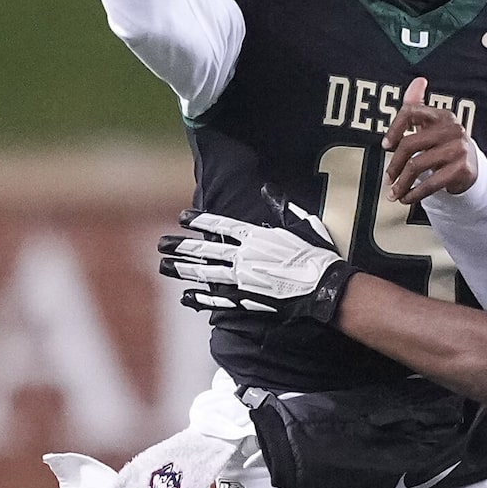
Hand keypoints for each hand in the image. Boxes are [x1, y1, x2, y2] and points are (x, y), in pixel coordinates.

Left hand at [157, 204, 352, 320]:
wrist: (324, 287)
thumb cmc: (316, 255)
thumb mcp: (302, 224)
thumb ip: (281, 206)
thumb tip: (268, 188)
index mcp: (256, 237)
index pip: (220, 225)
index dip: (199, 221)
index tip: (182, 218)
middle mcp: (244, 257)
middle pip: (205, 250)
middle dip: (180, 246)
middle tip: (161, 244)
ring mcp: (243, 279)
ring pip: (205, 273)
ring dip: (182, 269)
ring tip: (164, 266)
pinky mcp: (247, 299)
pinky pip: (218, 299)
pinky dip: (201, 298)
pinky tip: (185, 296)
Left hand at [384, 78, 479, 204]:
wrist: (471, 169)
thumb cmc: (443, 146)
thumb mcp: (430, 125)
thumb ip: (419, 104)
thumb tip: (419, 80)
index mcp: (442, 115)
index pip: (411, 112)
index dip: (394, 128)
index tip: (386, 146)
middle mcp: (453, 129)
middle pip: (410, 144)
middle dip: (394, 165)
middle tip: (387, 179)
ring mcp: (459, 149)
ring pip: (417, 165)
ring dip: (402, 183)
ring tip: (395, 193)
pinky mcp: (463, 169)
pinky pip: (431, 182)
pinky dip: (416, 193)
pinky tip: (408, 198)